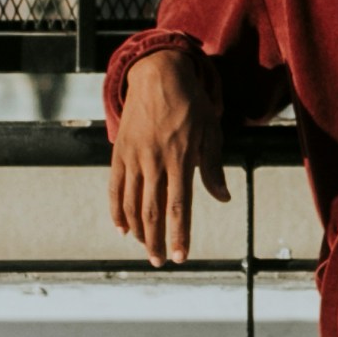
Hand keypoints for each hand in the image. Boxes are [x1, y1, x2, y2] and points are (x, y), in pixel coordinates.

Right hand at [109, 50, 224, 266]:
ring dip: (138, 231)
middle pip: (152, 211)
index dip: (179, 235)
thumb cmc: (190, 104)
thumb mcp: (210, 131)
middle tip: (160, 261)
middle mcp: (155, 161)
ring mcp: (134, 157)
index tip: (180, 257)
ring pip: (131, 204)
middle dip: (156, 241)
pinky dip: (116, 211)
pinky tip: (122, 229)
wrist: (158, 75)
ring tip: (146, 248)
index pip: (179, 206)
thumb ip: (212, 167)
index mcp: (180, 158)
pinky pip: (115, 187)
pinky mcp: (120, 152)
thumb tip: (223, 198)